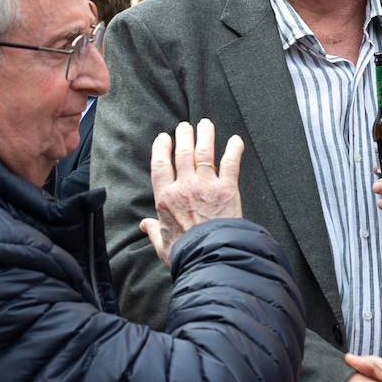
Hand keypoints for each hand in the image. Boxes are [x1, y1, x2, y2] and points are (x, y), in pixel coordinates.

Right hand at [141, 118, 242, 264]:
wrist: (211, 257)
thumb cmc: (186, 254)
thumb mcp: (163, 244)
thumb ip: (154, 231)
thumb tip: (144, 225)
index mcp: (165, 198)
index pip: (160, 164)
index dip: (162, 148)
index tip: (164, 138)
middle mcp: (184, 187)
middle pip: (183, 152)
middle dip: (184, 135)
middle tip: (185, 126)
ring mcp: (206, 185)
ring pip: (204, 152)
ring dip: (205, 135)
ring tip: (205, 124)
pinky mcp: (227, 189)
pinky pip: (231, 163)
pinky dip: (234, 149)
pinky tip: (236, 139)